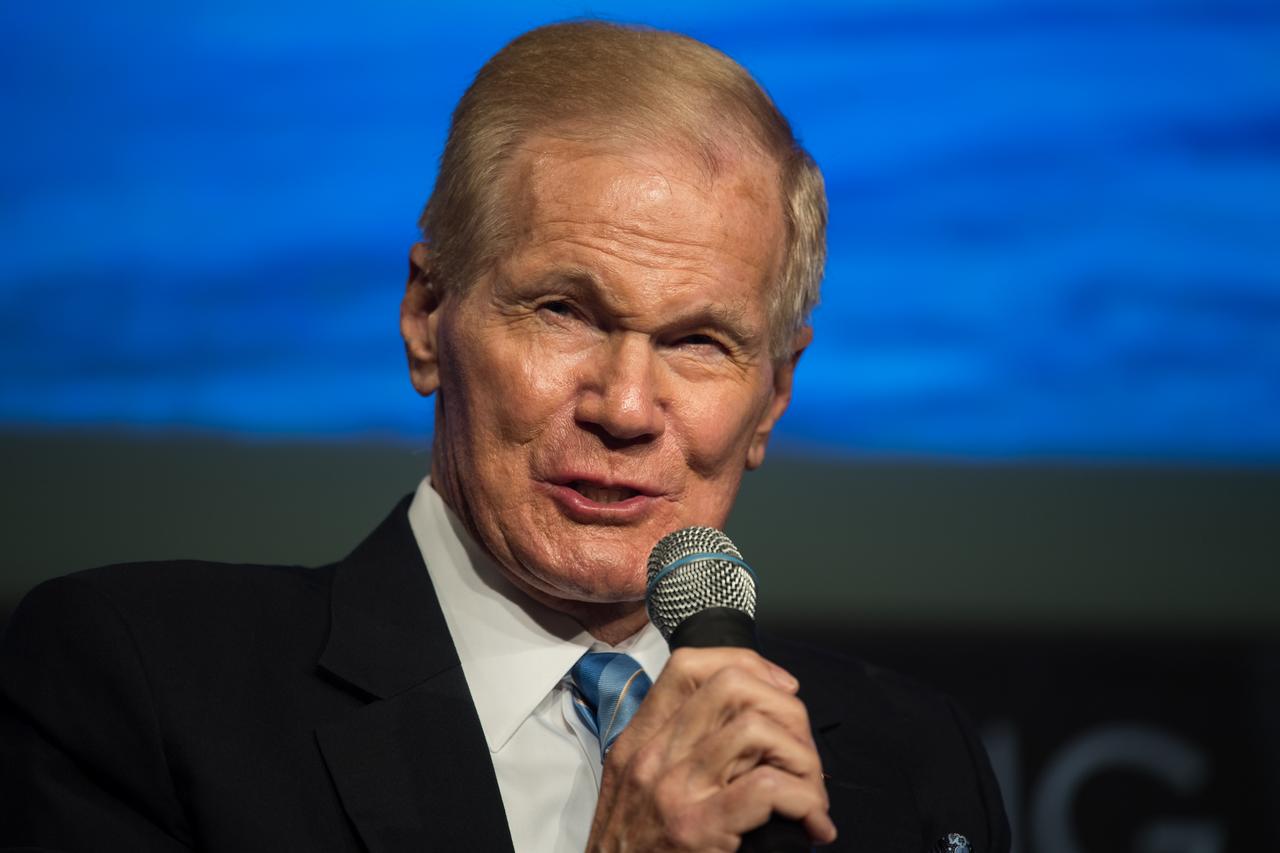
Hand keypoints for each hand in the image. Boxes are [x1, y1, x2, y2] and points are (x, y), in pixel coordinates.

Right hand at [585, 647, 836, 850]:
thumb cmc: (633, 849)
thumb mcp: (634, 787)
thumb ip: (674, 751)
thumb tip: (743, 725)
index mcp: (639, 740)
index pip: (689, 665)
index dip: (747, 664)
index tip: (780, 689)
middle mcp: (653, 756)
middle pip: (732, 685)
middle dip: (787, 710)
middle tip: (802, 752)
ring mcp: (673, 790)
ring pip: (757, 729)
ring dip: (802, 760)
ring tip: (810, 792)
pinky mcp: (697, 829)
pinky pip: (768, 787)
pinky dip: (805, 800)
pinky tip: (812, 822)